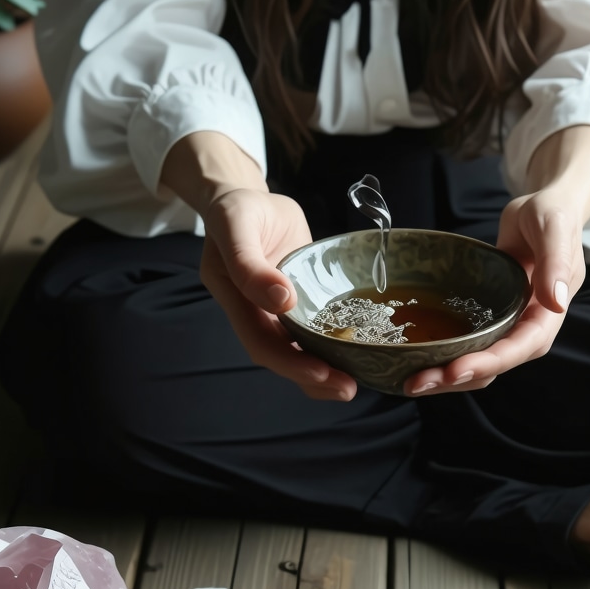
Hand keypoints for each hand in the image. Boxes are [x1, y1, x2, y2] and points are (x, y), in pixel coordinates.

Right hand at [200, 189, 357, 400]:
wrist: (245, 200)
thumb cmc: (237, 209)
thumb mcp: (236, 223)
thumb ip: (248, 262)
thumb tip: (281, 299)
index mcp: (234, 298)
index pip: (259, 341)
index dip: (289, 360)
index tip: (322, 370)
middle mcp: (253, 312)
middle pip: (279, 356)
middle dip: (311, 377)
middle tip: (347, 388)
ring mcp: (274, 311)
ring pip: (295, 351)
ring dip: (322, 373)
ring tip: (352, 386)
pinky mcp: (297, 303)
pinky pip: (311, 332)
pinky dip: (330, 349)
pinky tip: (355, 358)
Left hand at [404, 188, 585, 395]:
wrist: (541, 209)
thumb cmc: (551, 215)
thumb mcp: (553, 229)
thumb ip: (556, 263)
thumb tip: (555, 302)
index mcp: (548, 312)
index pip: (521, 347)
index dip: (489, 362)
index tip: (456, 370)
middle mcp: (528, 327)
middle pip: (495, 365)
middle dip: (458, 378)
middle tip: (417, 383)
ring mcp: (507, 325)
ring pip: (479, 363)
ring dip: (446, 376)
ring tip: (411, 381)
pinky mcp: (489, 319)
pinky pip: (469, 345)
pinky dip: (445, 357)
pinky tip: (417, 362)